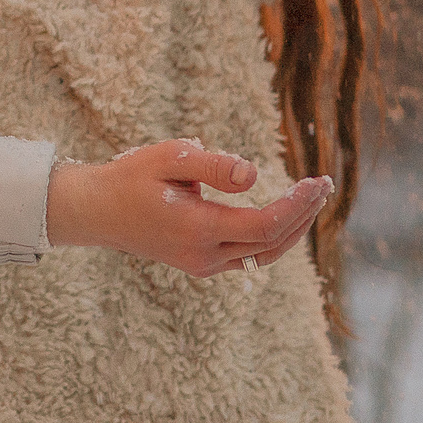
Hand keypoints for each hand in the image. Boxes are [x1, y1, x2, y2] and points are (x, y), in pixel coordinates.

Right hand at [45, 139, 331, 278]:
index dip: (297, 206)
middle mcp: (204, 255)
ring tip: (312, 200)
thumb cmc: (133, 177)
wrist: (98, 212)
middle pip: (272, 243)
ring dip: (293, 229)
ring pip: (264, 256)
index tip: (316, 181)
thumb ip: (214, 165)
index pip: (265, 225)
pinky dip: (273, 237)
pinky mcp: (201, 264)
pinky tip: (285, 215)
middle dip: (303, 214)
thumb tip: (255, 175)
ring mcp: (202, 265)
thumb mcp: (170, 158)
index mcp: (198, 228)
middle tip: (324, 184)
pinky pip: (249, 257)